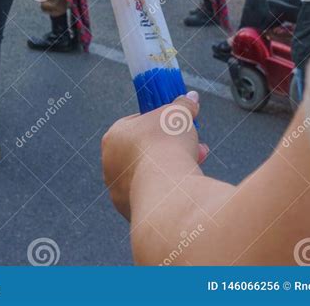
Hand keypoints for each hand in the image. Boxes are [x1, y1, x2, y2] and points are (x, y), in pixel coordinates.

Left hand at [102, 92, 207, 219]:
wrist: (166, 190)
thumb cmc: (166, 145)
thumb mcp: (179, 113)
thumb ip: (184, 104)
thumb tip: (191, 98)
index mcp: (113, 137)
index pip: (135, 124)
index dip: (160, 123)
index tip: (176, 124)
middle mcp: (111, 165)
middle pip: (144, 151)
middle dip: (171, 146)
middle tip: (193, 143)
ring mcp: (119, 191)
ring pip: (150, 174)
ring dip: (173, 166)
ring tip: (199, 160)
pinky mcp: (131, 212)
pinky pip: (154, 195)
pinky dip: (170, 189)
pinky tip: (187, 185)